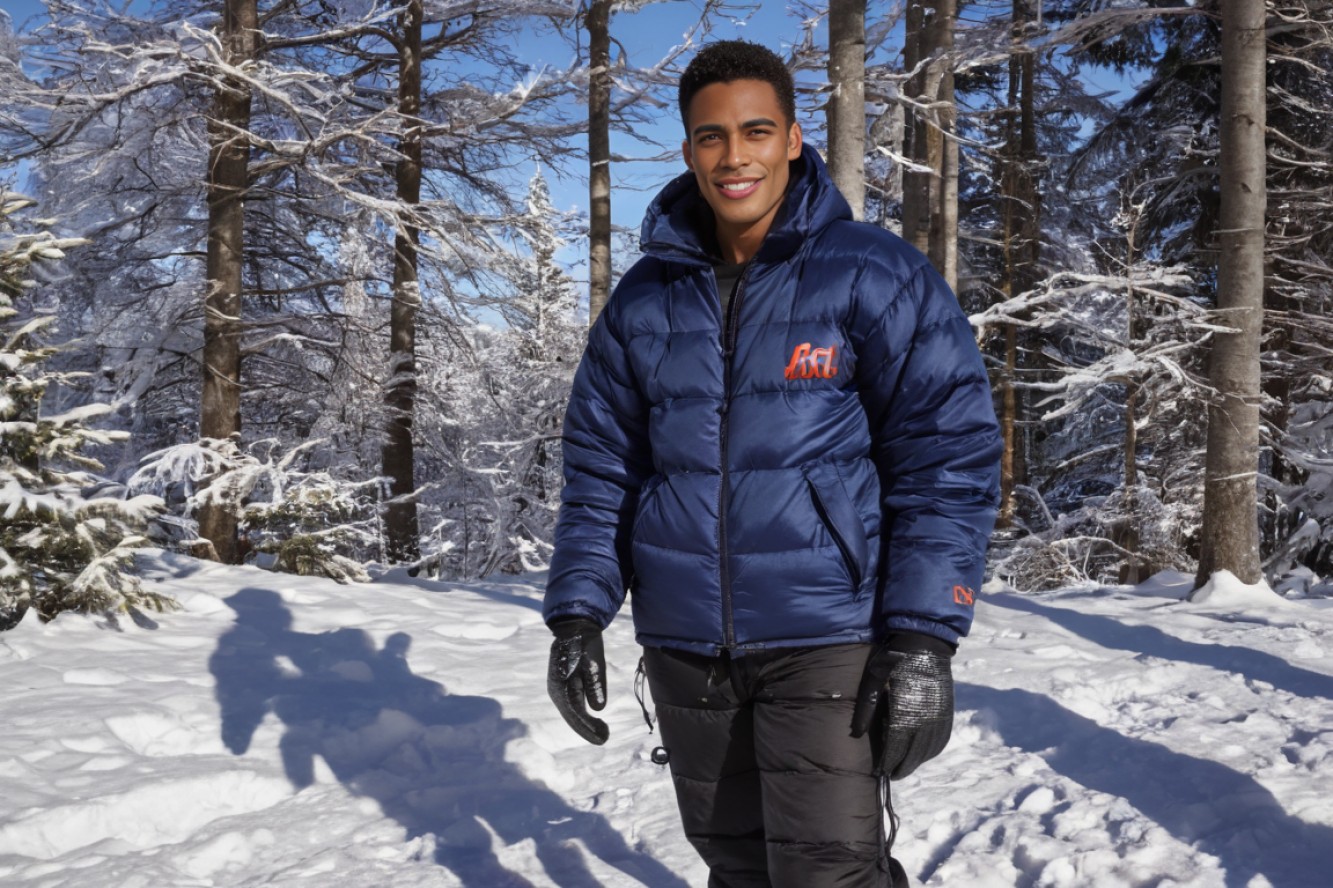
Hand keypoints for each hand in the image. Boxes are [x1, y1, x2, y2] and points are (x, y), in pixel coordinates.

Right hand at [547, 618, 609, 744]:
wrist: (574, 627)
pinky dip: (580, 714)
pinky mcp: (561, 684)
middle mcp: (556, 690)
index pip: (575, 714)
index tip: (604, 737)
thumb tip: (598, 709)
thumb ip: (595, 685)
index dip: (589, 728)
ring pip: (570, 712)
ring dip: (584, 724)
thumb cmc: (585, 644)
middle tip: (604, 738)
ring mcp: (557, 688)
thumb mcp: (594, 663)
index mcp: (562, 686)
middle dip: (587, 729)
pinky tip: (591, 719)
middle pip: (571, 717)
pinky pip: (570, 704)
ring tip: (601, 732)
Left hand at [850, 634, 953, 779]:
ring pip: (928, 750)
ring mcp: (940, 717)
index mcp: (906, 713)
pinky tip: (922, 754)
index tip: (878, 772)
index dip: (887, 762)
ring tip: (903, 767)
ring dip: (916, 762)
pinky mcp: (948, 712)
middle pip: (913, 754)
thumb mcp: (874, 678)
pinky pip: (941, 740)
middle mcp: (926, 719)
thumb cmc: (894, 658)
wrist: (926, 642)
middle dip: (901, 767)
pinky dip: (931, 751)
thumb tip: (856, 734)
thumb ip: (866, 706)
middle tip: (890, 774)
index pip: (895, 748)